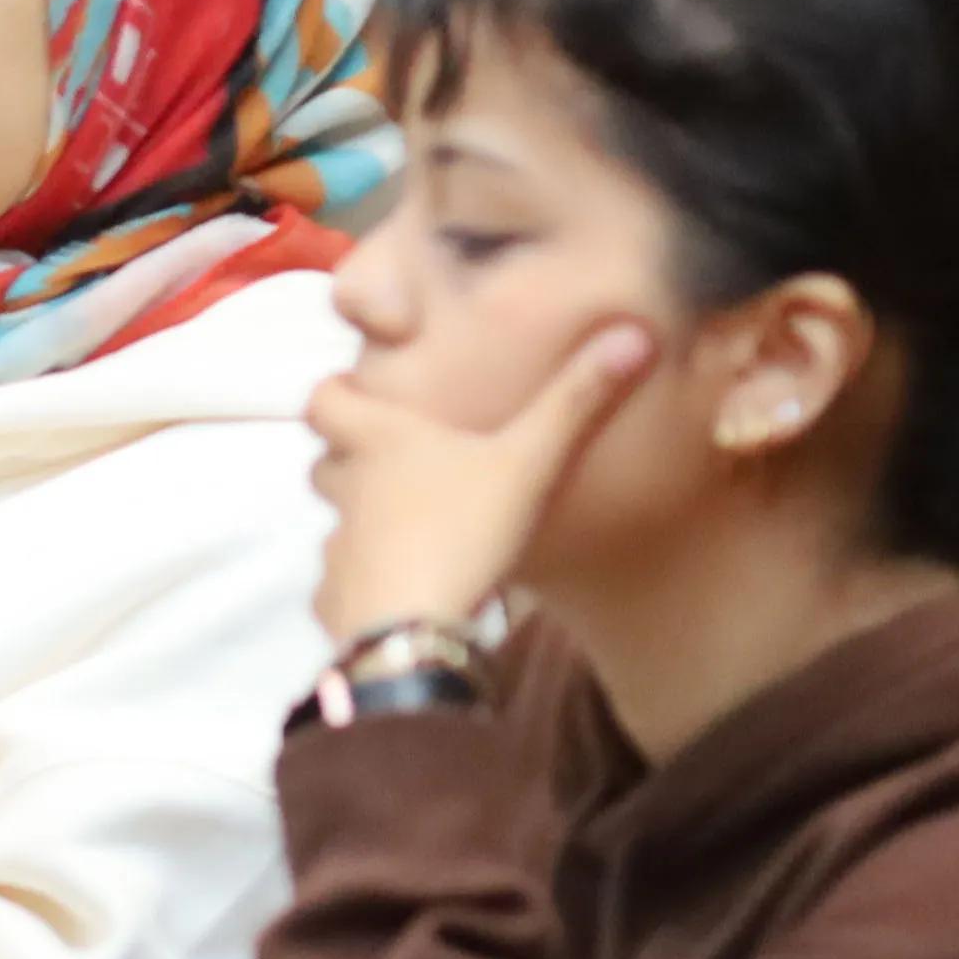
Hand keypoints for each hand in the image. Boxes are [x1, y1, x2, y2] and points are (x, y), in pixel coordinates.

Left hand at [306, 323, 654, 642]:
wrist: (415, 627)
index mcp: (381, 442)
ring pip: (332, 523)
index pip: (324, 398)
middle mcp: (347, 489)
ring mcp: (336, 547)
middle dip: (348, 459)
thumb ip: (576, 401)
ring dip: (360, 521)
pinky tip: (401, 592)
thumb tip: (636, 331)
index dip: (338, 393)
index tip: (361, 393)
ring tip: (408, 529)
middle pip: (322, 462)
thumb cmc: (465, 530)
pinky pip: (339, 584)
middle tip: (395, 463)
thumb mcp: (530, 461)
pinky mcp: (334, 599)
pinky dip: (360, 583)